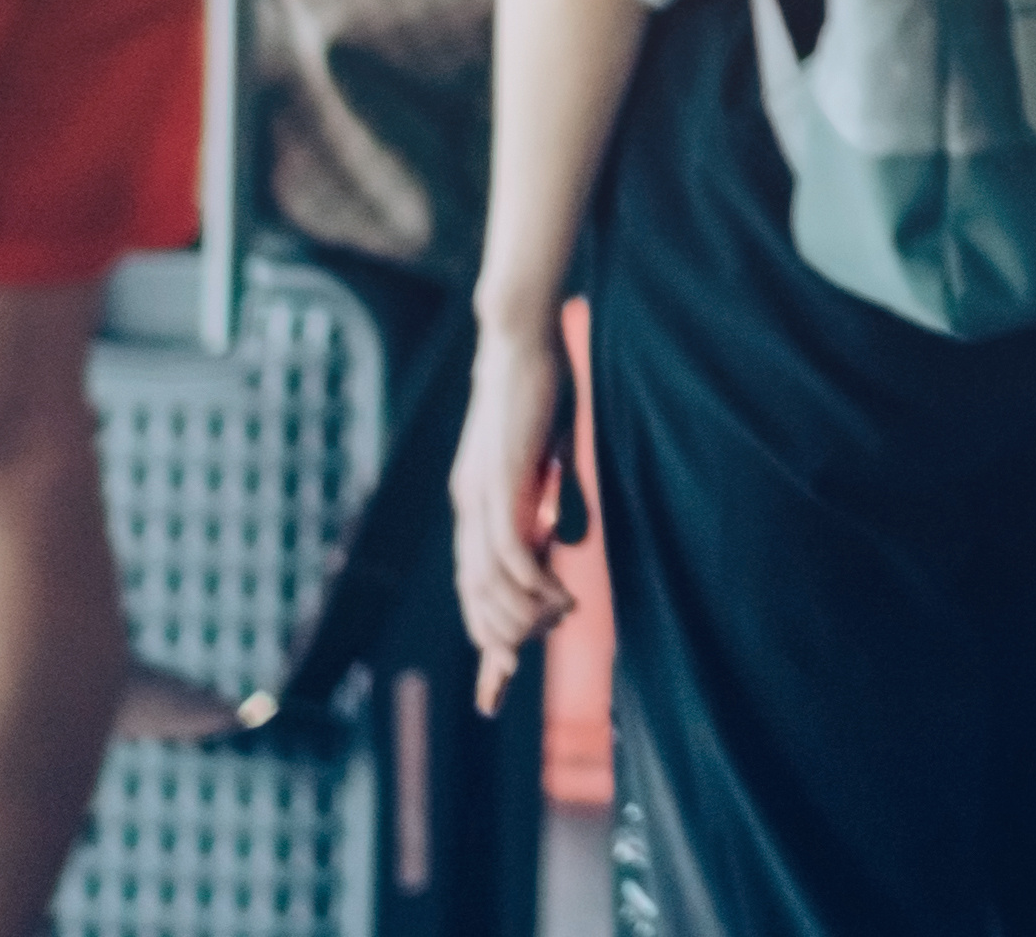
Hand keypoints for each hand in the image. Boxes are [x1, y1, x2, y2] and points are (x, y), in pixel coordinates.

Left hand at [449, 312, 580, 710]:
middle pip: (475, 601)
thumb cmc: (540, 390)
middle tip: (540, 650)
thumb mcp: (547, 457)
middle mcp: (469, 509)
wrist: (518, 339)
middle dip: (502, 642)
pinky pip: (509, 553)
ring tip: (561, 618)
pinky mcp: (499, 484)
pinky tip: (561, 596)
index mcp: (476, 505)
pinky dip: (532, 584)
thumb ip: (550, 496)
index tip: (494, 695)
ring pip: (490, 586)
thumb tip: (566, 533)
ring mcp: (479, 499)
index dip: (485, 644)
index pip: (475, 592)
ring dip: (525, 615)